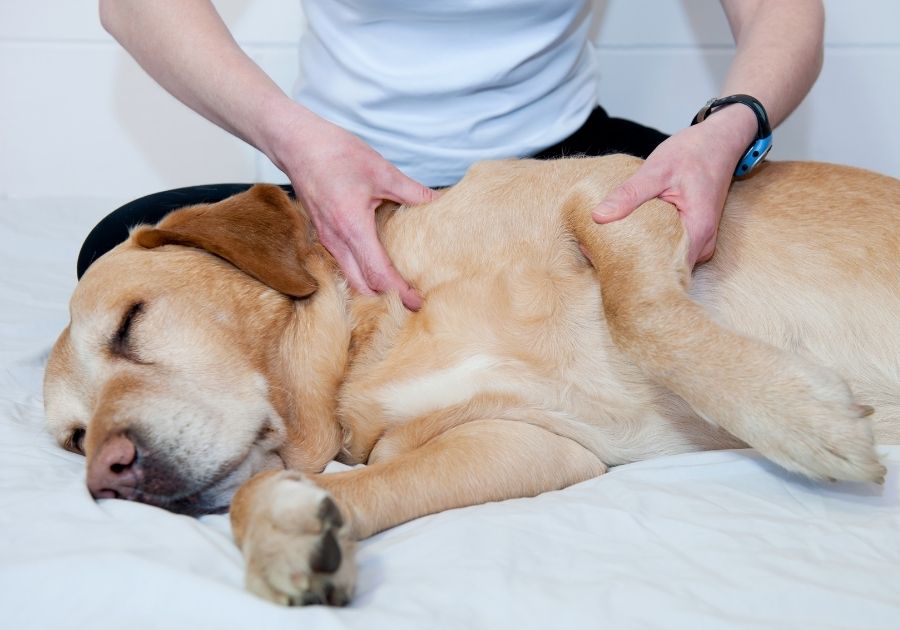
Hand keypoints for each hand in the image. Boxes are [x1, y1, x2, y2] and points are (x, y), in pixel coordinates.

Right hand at [272, 111, 434, 309]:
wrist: (296, 143)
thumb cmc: (335, 153)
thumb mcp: (381, 170)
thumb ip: (412, 191)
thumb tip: (439, 201)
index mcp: (352, 227)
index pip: (378, 274)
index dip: (399, 293)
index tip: (417, 303)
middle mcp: (336, 240)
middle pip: (363, 286)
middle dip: (387, 299)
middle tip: (412, 302)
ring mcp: (327, 240)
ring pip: (351, 278)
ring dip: (374, 289)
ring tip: (398, 290)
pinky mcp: (324, 235)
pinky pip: (344, 265)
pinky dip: (361, 275)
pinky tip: (378, 268)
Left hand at [592, 106, 756, 265]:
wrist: (720, 140)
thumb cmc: (694, 152)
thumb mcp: (657, 170)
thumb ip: (629, 194)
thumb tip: (598, 216)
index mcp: (697, 231)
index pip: (664, 269)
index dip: (634, 269)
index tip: (606, 264)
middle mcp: (702, 244)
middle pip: (663, 268)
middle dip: (632, 264)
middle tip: (598, 255)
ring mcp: (699, 241)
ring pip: (665, 259)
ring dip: (640, 254)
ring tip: (608, 247)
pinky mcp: (692, 235)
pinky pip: (668, 247)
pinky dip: (648, 243)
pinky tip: (627, 236)